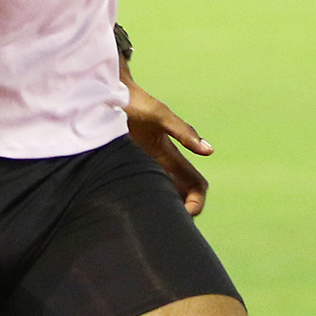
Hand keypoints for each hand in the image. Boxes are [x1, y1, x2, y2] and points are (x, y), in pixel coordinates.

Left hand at [124, 75, 211, 214]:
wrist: (106, 91)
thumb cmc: (135, 101)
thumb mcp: (160, 116)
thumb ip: (184, 132)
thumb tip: (210, 151)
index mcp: (171, 155)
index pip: (195, 185)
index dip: (196, 202)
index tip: (186, 214)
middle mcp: (158, 162)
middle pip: (177, 195)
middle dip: (177, 212)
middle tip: (162, 225)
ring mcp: (139, 163)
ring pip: (157, 193)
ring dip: (157, 208)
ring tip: (145, 222)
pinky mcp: (119, 163)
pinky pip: (132, 187)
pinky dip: (135, 200)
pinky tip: (123, 209)